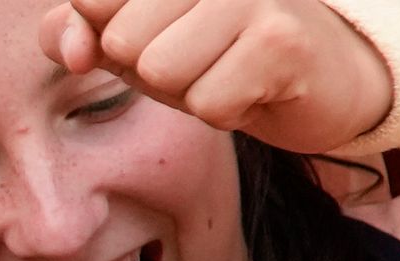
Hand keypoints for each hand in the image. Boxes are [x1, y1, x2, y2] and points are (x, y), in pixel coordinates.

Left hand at [42, 0, 394, 150]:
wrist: (326, 76)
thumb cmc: (218, 55)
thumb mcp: (134, 42)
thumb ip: (78, 33)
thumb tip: (74, 46)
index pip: (90, 1)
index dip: (105, 38)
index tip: (157, 36)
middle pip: (122, 41)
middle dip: (152, 70)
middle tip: (203, 59)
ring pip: (160, 71)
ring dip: (188, 91)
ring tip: (226, 72)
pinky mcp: (280, 39)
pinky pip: (206, 103)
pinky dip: (225, 111)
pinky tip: (254, 88)